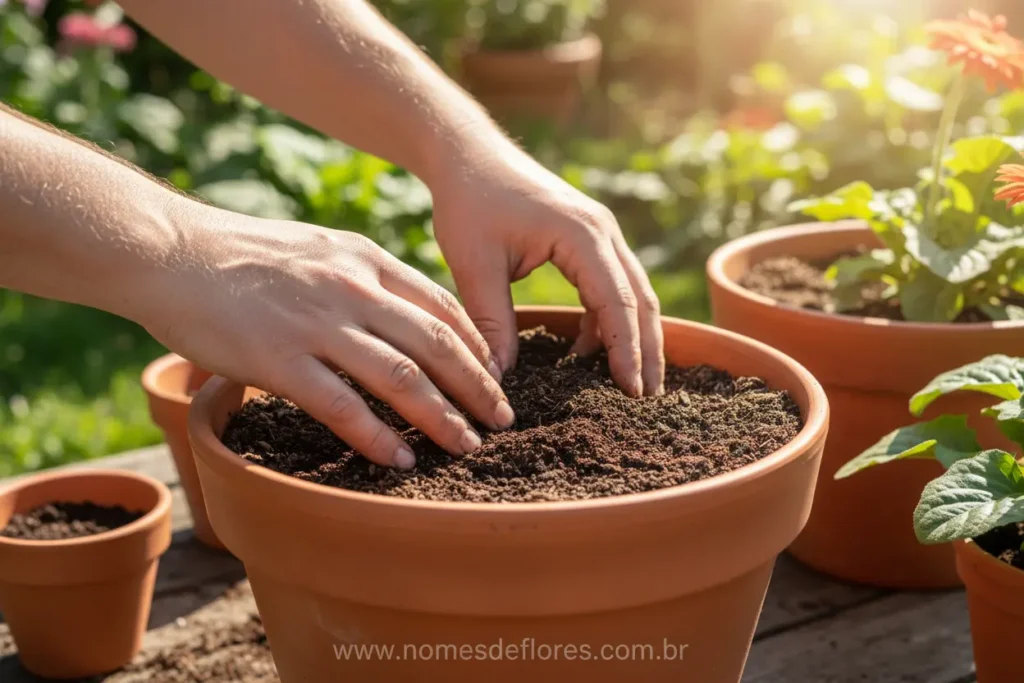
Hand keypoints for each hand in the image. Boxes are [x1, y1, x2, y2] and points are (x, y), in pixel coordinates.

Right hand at [147, 203, 513, 469]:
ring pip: (402, 377)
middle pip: (437, 344)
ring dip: (442, 417)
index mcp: (365, 260)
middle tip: (502, 421)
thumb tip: (406, 316)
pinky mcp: (280, 359)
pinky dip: (379, 437)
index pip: (443, 306)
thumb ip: (365, 278)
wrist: (173, 252)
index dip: (479, 347)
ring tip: (467, 446)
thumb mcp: (320, 250)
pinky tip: (401, 459)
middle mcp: (352, 289)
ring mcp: (317, 323)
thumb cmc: (246, 256)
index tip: (495, 378)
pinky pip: (343, 406)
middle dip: (478, 388)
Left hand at [430, 144, 664, 395]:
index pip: (616, 301)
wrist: (468, 153)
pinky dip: (609, 319)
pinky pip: (612, 284)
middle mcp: (603, 231)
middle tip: (646, 398)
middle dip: (646, 350)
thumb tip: (497, 378)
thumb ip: (490, 319)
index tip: (631, 390)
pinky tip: (588, 351)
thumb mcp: (474, 263)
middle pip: (640, 299)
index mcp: (581, 234)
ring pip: (633, 291)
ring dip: (635, 336)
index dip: (626, 349)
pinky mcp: (588, 238)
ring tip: (631, 383)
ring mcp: (601, 232)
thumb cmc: (469, 200)